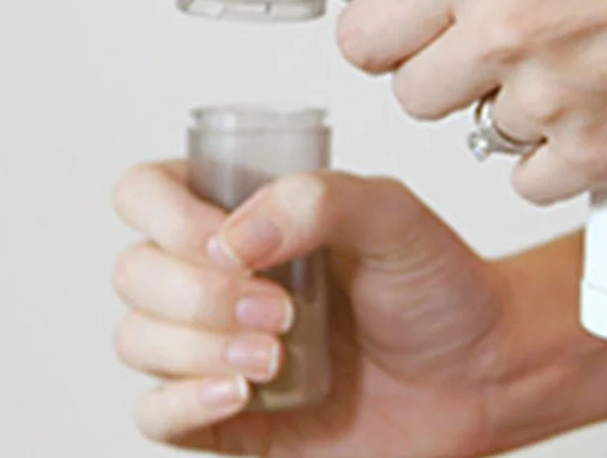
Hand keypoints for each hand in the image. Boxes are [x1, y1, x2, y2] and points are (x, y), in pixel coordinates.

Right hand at [111, 163, 602, 456]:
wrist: (473, 371)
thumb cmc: (431, 283)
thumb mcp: (390, 213)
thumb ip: (316, 200)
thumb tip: (231, 240)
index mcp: (242, 211)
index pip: (147, 193)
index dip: (167, 216)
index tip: (226, 242)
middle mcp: (217, 273)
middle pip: (134, 271)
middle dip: (196, 293)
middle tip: (278, 309)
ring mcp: (211, 343)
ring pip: (136, 338)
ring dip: (196, 347)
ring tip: (275, 355)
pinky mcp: (220, 413)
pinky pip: (153, 413)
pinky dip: (182, 403)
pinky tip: (239, 392)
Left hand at [338, 0, 606, 202]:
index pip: (366, 34)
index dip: (376, 42)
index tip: (394, 41)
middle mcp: (508, 33)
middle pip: (410, 96)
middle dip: (438, 80)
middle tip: (479, 58)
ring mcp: (552, 100)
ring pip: (475, 138)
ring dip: (504, 115)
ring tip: (555, 76)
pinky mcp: (599, 153)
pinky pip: (531, 180)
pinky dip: (550, 160)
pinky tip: (582, 120)